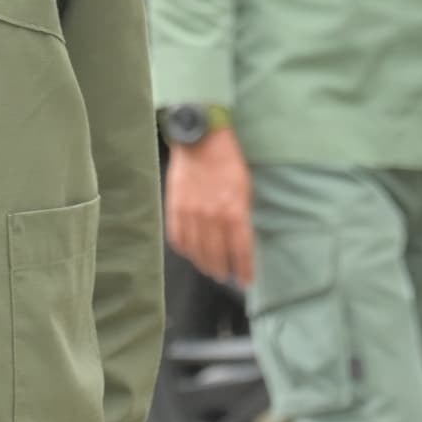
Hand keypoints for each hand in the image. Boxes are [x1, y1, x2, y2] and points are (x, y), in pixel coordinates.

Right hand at [162, 129, 253, 285]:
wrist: (200, 141)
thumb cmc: (228, 163)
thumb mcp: (245, 189)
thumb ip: (242, 215)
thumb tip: (241, 240)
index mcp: (234, 212)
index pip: (241, 251)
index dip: (244, 269)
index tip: (246, 280)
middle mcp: (212, 217)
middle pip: (217, 256)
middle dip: (223, 270)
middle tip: (225, 277)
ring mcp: (191, 215)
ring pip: (196, 251)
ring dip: (204, 265)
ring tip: (209, 270)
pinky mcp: (174, 209)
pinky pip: (178, 239)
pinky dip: (185, 250)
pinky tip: (191, 253)